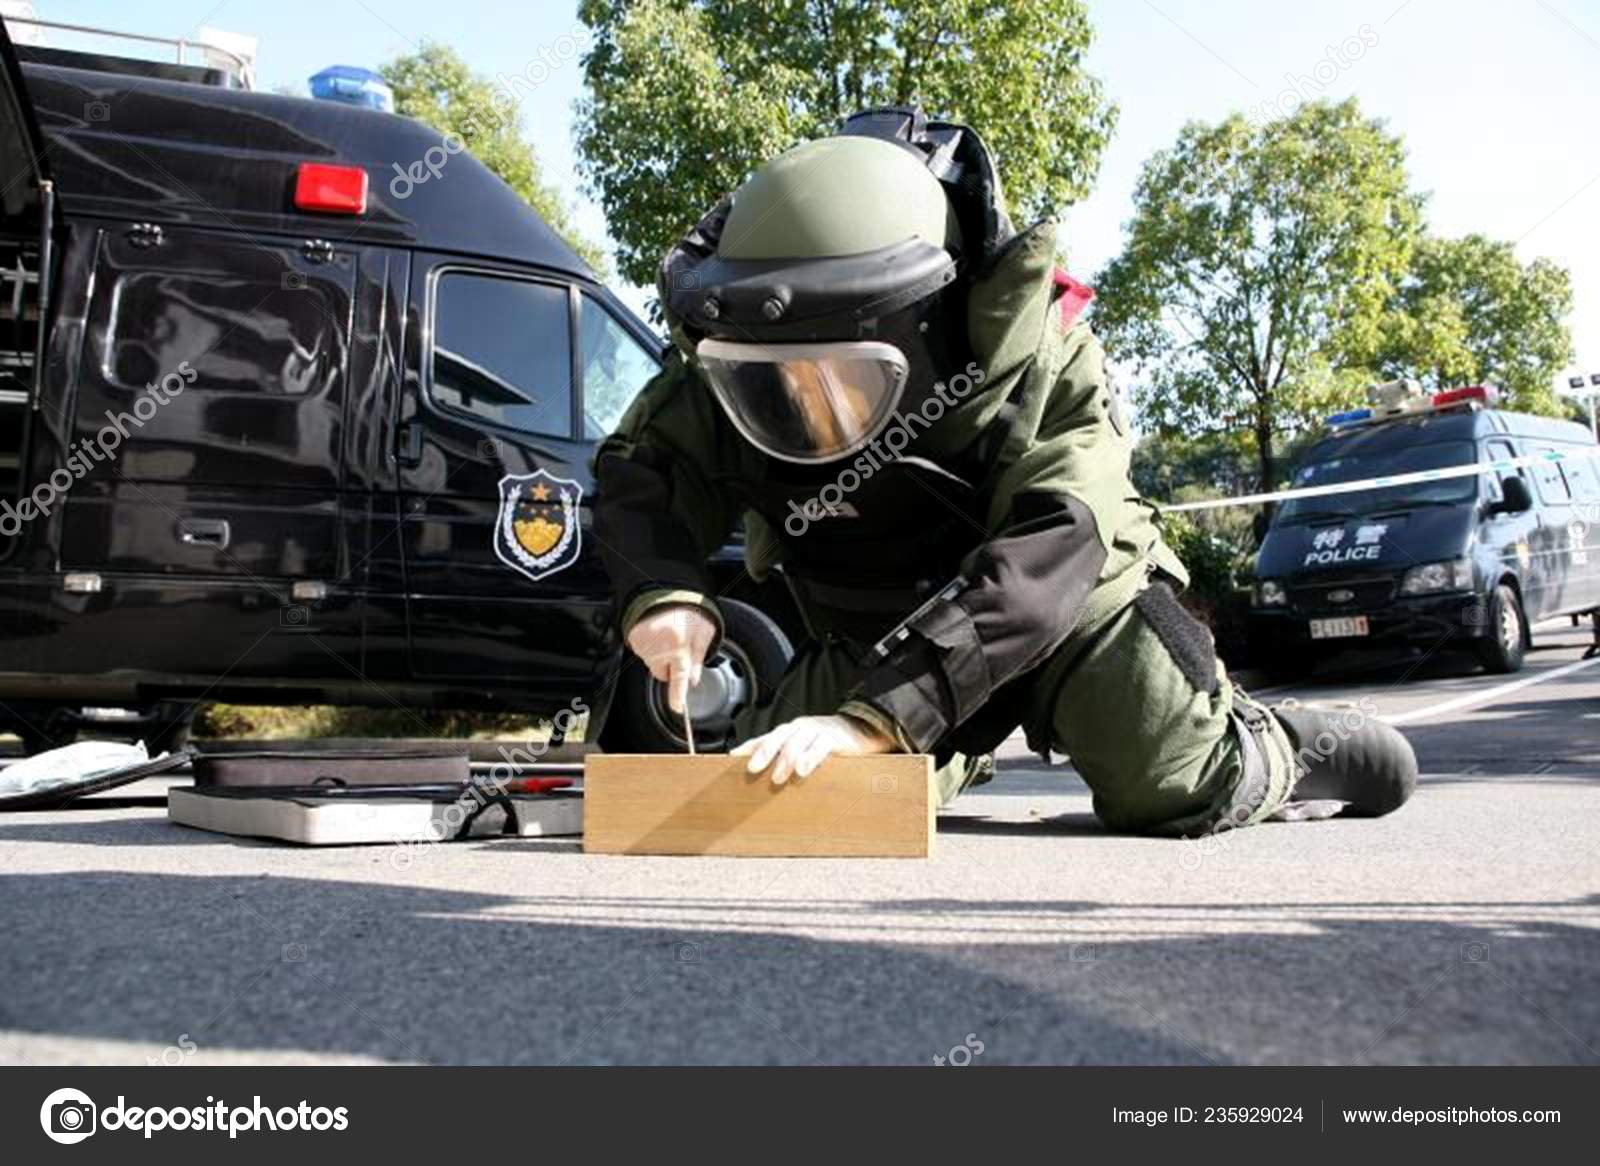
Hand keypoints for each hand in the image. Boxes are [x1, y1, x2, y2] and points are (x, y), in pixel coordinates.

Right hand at [626, 604, 715, 713]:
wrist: (664, 587)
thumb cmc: (687, 606)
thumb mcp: (704, 631)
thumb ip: (699, 657)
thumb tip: (693, 679)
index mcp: (680, 647)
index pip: (679, 679)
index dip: (678, 696)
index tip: (677, 708)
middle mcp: (660, 648)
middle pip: (662, 673)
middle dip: (669, 666)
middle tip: (676, 647)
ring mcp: (644, 644)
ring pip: (652, 662)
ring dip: (659, 653)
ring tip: (666, 634)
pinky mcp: (633, 638)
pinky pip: (641, 650)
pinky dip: (649, 645)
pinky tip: (656, 631)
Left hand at [731, 714, 894, 784]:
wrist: (861, 730)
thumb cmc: (827, 743)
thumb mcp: (803, 749)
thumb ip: (785, 759)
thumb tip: (762, 775)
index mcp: (789, 732)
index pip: (765, 738)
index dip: (749, 747)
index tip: (731, 759)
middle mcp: (799, 728)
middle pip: (777, 737)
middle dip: (763, 753)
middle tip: (752, 769)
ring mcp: (816, 731)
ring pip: (796, 742)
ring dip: (784, 760)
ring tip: (777, 778)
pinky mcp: (833, 738)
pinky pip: (819, 746)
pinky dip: (810, 758)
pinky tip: (803, 771)